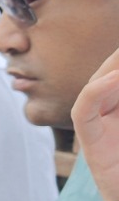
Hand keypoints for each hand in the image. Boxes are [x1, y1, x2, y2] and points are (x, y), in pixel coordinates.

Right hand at [74, 45, 118, 200]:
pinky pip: (85, 109)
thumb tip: (117, 77)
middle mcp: (110, 114)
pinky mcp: (91, 141)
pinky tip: (115, 77)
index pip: (117, 77)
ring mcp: (99, 126)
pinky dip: (98, 90)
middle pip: (111, 75)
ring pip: (98, 85)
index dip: (118, 62)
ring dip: (114, 67)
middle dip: (118, 59)